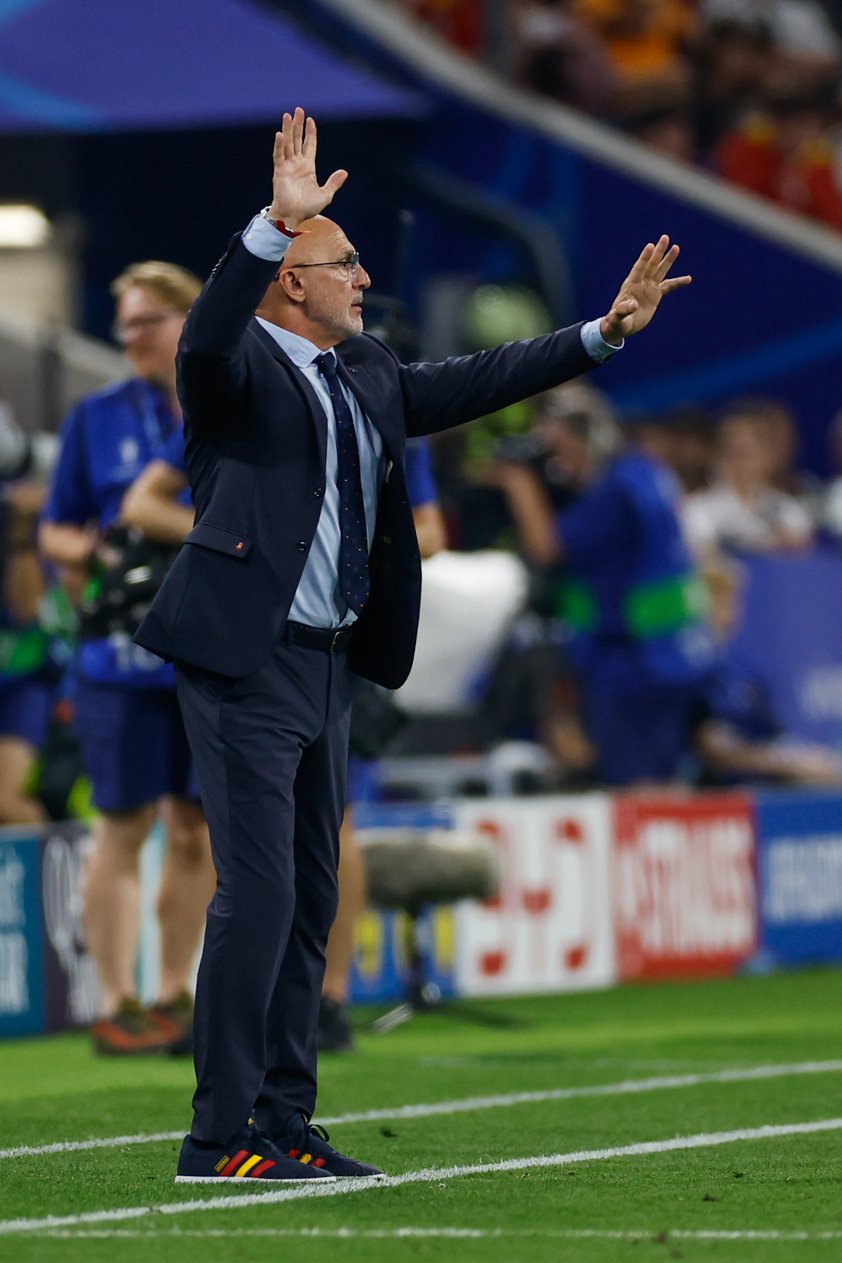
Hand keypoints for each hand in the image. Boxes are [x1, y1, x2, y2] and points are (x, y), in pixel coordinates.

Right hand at [268, 107, 347, 229]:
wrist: (293, 217)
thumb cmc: (307, 208)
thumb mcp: (325, 195)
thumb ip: (334, 183)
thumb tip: (344, 172)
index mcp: (308, 168)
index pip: (309, 145)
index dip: (310, 133)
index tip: (310, 120)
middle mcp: (296, 164)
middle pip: (297, 140)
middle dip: (298, 125)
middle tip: (299, 110)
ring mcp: (287, 167)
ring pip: (287, 144)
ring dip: (287, 130)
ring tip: (288, 115)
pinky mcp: (279, 172)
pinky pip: (278, 156)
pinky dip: (279, 145)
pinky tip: (280, 134)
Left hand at [600, 235, 690, 344]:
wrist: (621, 326)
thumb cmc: (616, 321)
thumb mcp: (617, 318)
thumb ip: (623, 310)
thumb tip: (633, 305)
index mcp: (630, 285)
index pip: (639, 269)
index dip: (644, 258)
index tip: (650, 246)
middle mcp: (641, 283)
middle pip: (651, 265)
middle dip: (658, 252)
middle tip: (665, 237)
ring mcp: (649, 287)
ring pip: (660, 271)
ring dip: (668, 260)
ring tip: (676, 247)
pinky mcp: (655, 295)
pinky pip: (669, 287)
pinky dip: (678, 283)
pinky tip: (688, 279)